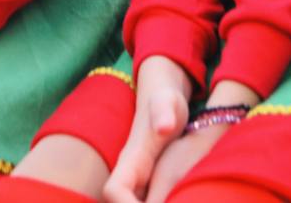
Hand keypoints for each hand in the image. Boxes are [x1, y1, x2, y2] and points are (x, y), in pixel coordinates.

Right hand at [103, 56, 192, 202]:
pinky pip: (143, 201)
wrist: (163, 99)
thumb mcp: (168, 102)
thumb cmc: (166, 101)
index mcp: (131, 159)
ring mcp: (137, 180)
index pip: (113, 191)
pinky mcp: (147, 183)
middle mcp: (129, 173)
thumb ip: (164, 111)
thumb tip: (163, 127)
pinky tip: (177, 202)